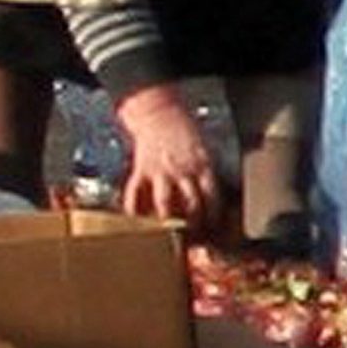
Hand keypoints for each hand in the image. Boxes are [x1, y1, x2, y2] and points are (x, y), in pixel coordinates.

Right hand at [113, 84, 221, 230]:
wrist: (159, 114)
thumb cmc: (184, 132)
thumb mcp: (204, 149)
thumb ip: (207, 172)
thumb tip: (214, 197)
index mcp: (202, 165)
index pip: (212, 196)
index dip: (214, 214)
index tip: (213, 225)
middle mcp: (182, 170)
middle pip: (191, 203)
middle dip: (193, 223)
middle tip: (193, 234)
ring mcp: (160, 170)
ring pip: (164, 202)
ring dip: (167, 219)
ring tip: (167, 231)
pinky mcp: (141, 169)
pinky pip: (134, 192)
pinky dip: (133, 208)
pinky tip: (136, 219)